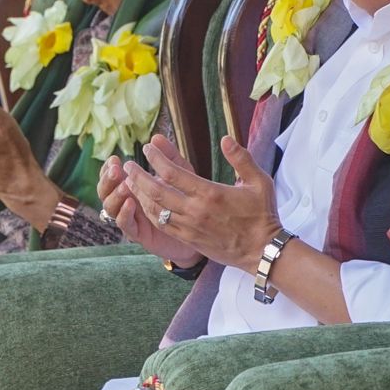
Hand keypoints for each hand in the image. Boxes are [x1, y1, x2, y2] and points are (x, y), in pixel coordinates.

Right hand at [98, 151, 200, 265]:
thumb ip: (168, 157)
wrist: (197, 230)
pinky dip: (125, 214)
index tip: (114, 159)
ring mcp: (131, 218)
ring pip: (111, 208)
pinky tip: (132, 203)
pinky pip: (126, 225)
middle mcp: (126, 202)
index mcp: (130, 186)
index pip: (110, 177)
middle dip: (107, 180)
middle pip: (105, 191)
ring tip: (125, 185)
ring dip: (115, 195)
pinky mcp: (139, 234)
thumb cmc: (184, 198)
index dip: (107, 169)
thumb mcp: (178, 173)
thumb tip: (156, 136)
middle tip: (116, 169)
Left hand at [121, 135, 278, 271]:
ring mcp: (189, 227)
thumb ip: (241, 158)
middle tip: (127, 165)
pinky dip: (149, 212)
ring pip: (155, 210)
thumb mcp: (259, 181)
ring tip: (129, 182)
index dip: (157, 159)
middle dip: (139, 176)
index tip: (147, 148)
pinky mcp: (188, 240)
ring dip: (139, 194)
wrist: (262, 250)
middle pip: (157, 191)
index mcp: (210, 194)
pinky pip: (162, 225)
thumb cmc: (262, 214)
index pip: (173, 173)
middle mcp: (195, 211)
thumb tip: (226, 139)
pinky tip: (143, 204)